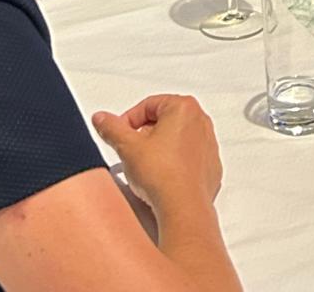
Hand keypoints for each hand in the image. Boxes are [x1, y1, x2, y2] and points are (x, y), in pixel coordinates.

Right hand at [92, 95, 222, 217]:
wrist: (183, 208)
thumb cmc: (162, 175)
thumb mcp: (127, 147)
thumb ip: (112, 128)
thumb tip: (102, 119)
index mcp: (183, 107)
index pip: (149, 105)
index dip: (129, 120)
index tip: (120, 134)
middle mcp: (200, 122)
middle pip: (164, 120)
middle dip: (144, 134)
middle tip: (131, 151)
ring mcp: (208, 145)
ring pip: (177, 139)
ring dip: (159, 149)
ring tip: (146, 168)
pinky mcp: (211, 167)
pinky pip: (189, 158)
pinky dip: (175, 164)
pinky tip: (162, 178)